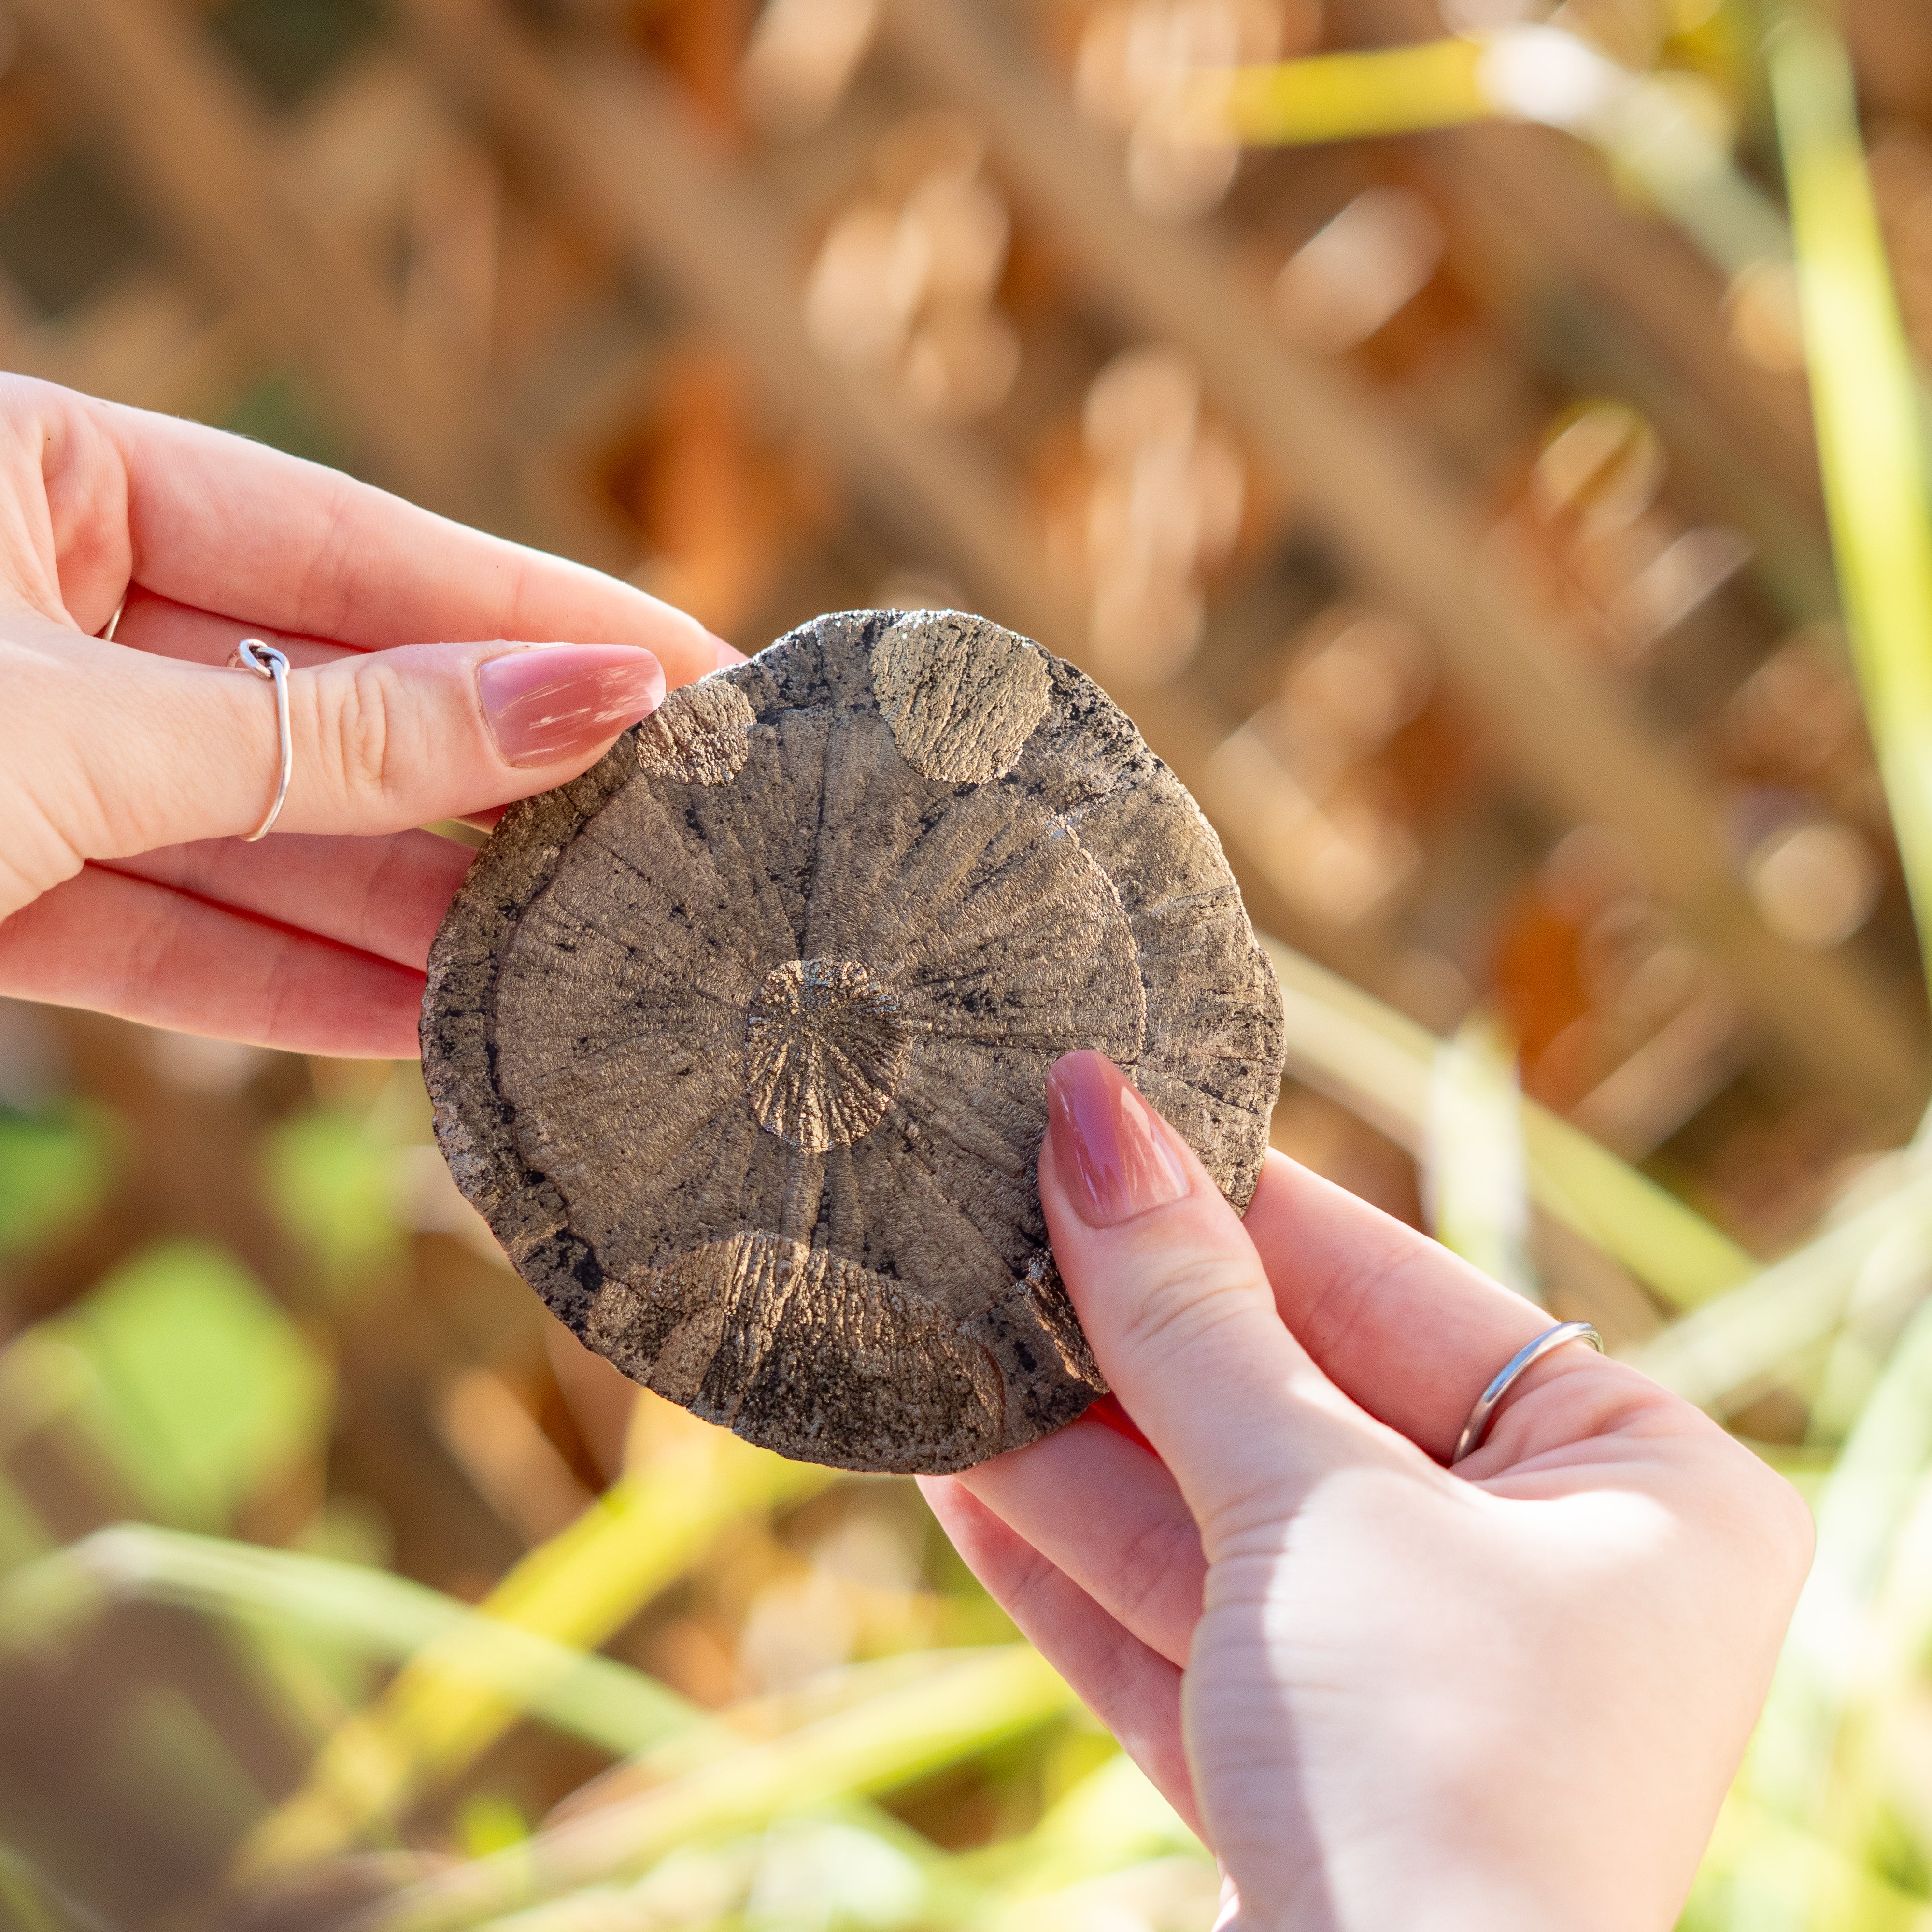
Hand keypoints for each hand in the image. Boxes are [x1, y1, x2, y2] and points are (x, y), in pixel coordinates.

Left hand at [0, 376, 730, 1056]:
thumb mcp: (70, 724)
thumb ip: (331, 734)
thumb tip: (585, 697)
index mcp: (31, 475)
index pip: (344, 540)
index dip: (530, 615)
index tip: (691, 671)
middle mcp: (36, 606)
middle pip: (316, 697)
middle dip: (476, 779)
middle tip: (654, 829)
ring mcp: (15, 754)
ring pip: (252, 833)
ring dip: (399, 907)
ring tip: (561, 947)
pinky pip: (161, 935)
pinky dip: (278, 984)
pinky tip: (415, 1015)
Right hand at [922, 1051, 1811, 1931]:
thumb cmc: (1428, 1777)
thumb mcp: (1308, 1506)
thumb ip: (1194, 1316)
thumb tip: (1101, 1115)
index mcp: (1640, 1489)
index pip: (1402, 1293)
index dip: (1243, 1207)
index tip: (1109, 1121)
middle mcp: (1549, 1579)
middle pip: (1297, 1407)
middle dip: (1133, 1336)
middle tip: (999, 1219)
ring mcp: (1425, 1681)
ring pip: (1216, 1520)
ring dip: (1070, 1442)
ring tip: (941, 1324)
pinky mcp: (1311, 1770)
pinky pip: (1183, 1624)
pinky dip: (1069, 1557)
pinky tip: (955, 1462)